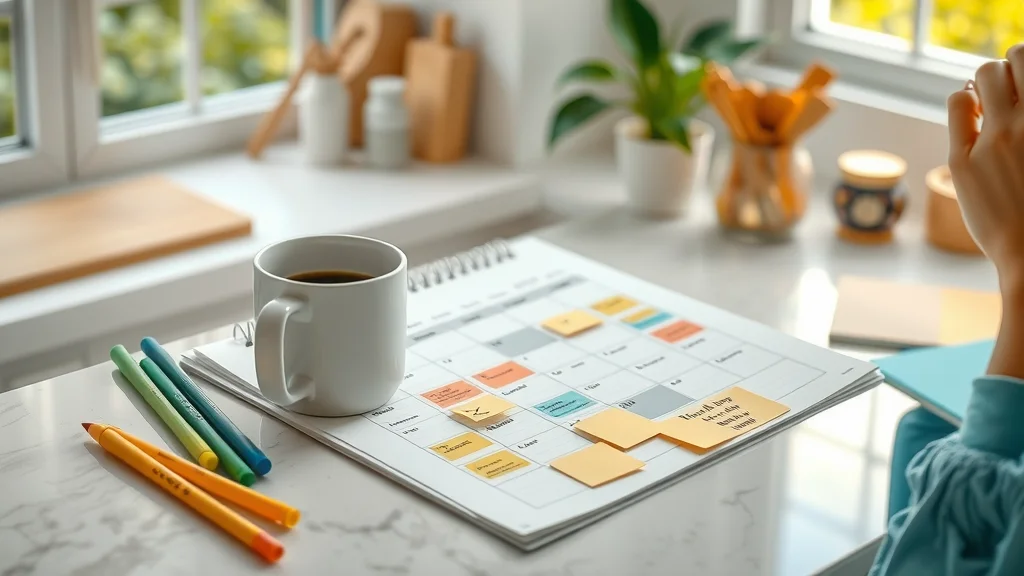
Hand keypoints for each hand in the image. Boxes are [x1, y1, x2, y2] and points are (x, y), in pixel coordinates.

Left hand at [947, 44, 1023, 291]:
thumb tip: (1019, 104)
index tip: (1023, 82)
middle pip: (1013, 58)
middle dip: (1008, 70)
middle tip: (1007, 92)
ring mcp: (997, 139)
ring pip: (983, 75)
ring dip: (984, 81)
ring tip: (987, 104)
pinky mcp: (964, 159)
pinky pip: (957, 105)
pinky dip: (962, 102)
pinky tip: (970, 119)